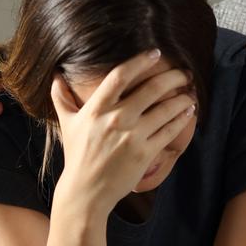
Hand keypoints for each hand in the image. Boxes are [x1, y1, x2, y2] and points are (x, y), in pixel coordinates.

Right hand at [51, 50, 196, 216]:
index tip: (156, 53)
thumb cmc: (77, 155)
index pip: (120, 75)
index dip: (140, 61)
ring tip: (190, 92)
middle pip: (151, 89)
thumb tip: (55, 76)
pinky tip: (189, 111)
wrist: (86, 192)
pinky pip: (169, 131)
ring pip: (165, 109)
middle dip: (173, 77)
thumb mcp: (67, 124)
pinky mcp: (145, 153)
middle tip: (184, 73)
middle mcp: (116, 119)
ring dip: (182, 98)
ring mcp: (132, 136)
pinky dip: (182, 119)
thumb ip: (62, 98)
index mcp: (96, 109)